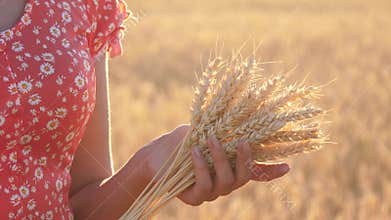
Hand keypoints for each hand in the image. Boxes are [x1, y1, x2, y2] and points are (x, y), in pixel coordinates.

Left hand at [140, 124, 289, 205]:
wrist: (154, 156)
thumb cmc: (180, 142)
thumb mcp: (203, 131)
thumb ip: (221, 130)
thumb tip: (239, 117)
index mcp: (228, 167)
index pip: (254, 172)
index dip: (271, 171)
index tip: (288, 167)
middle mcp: (223, 182)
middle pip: (244, 176)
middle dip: (245, 158)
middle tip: (242, 140)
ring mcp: (211, 192)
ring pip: (227, 181)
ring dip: (220, 158)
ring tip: (211, 139)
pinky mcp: (195, 198)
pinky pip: (205, 186)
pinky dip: (202, 167)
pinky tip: (195, 152)